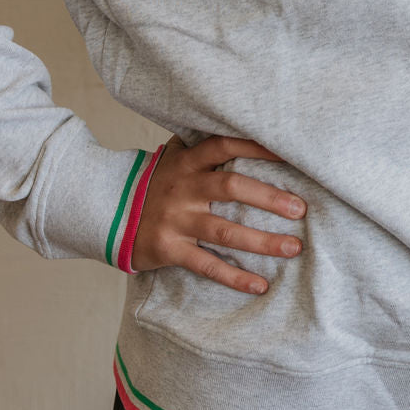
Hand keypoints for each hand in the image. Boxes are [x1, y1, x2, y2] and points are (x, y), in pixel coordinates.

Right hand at [131, 133, 306, 293]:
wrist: (108, 211)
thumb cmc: (155, 183)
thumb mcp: (173, 157)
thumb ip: (202, 145)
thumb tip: (241, 124)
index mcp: (188, 162)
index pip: (225, 145)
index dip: (257, 146)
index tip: (290, 153)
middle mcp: (184, 188)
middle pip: (232, 188)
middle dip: (269, 198)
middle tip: (301, 209)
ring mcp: (177, 220)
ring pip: (225, 232)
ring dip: (262, 242)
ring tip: (293, 248)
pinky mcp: (170, 250)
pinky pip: (208, 266)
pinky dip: (235, 277)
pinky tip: (260, 285)